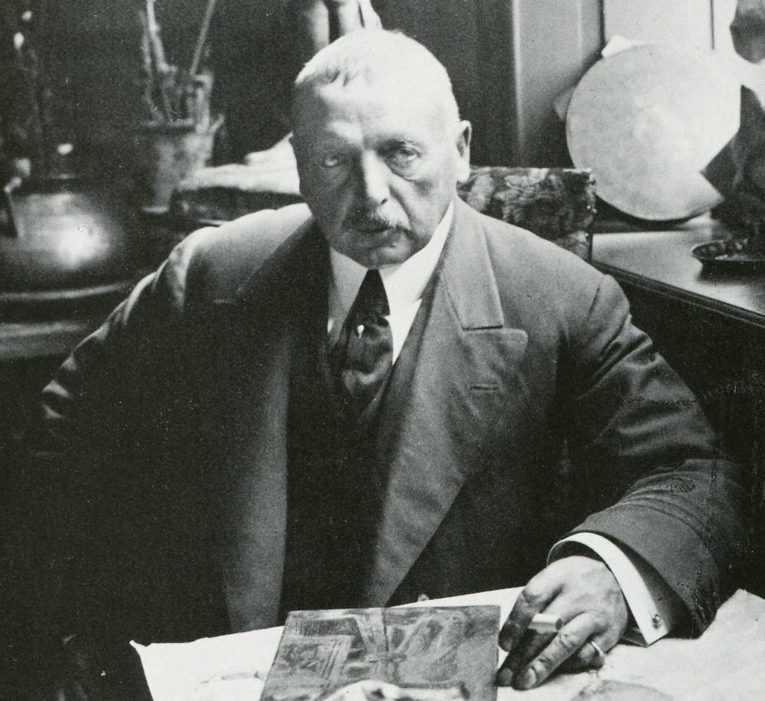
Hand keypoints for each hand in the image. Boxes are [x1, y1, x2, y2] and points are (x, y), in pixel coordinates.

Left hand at [497, 555, 628, 689]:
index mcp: (558, 576)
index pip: (532, 599)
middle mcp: (578, 596)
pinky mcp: (609, 635)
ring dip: (543, 665)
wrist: (616, 579)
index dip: (515, 623)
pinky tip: (555, 671)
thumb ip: (536, 602)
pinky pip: (586, 655)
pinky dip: (568, 666)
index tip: (504, 644)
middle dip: (523, 654)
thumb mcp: (554, 577)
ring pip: (566, 644)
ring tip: (525, 680)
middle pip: (546, 627)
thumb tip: (513, 637)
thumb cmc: (574, 581)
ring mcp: (595, 616)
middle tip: (506, 674)